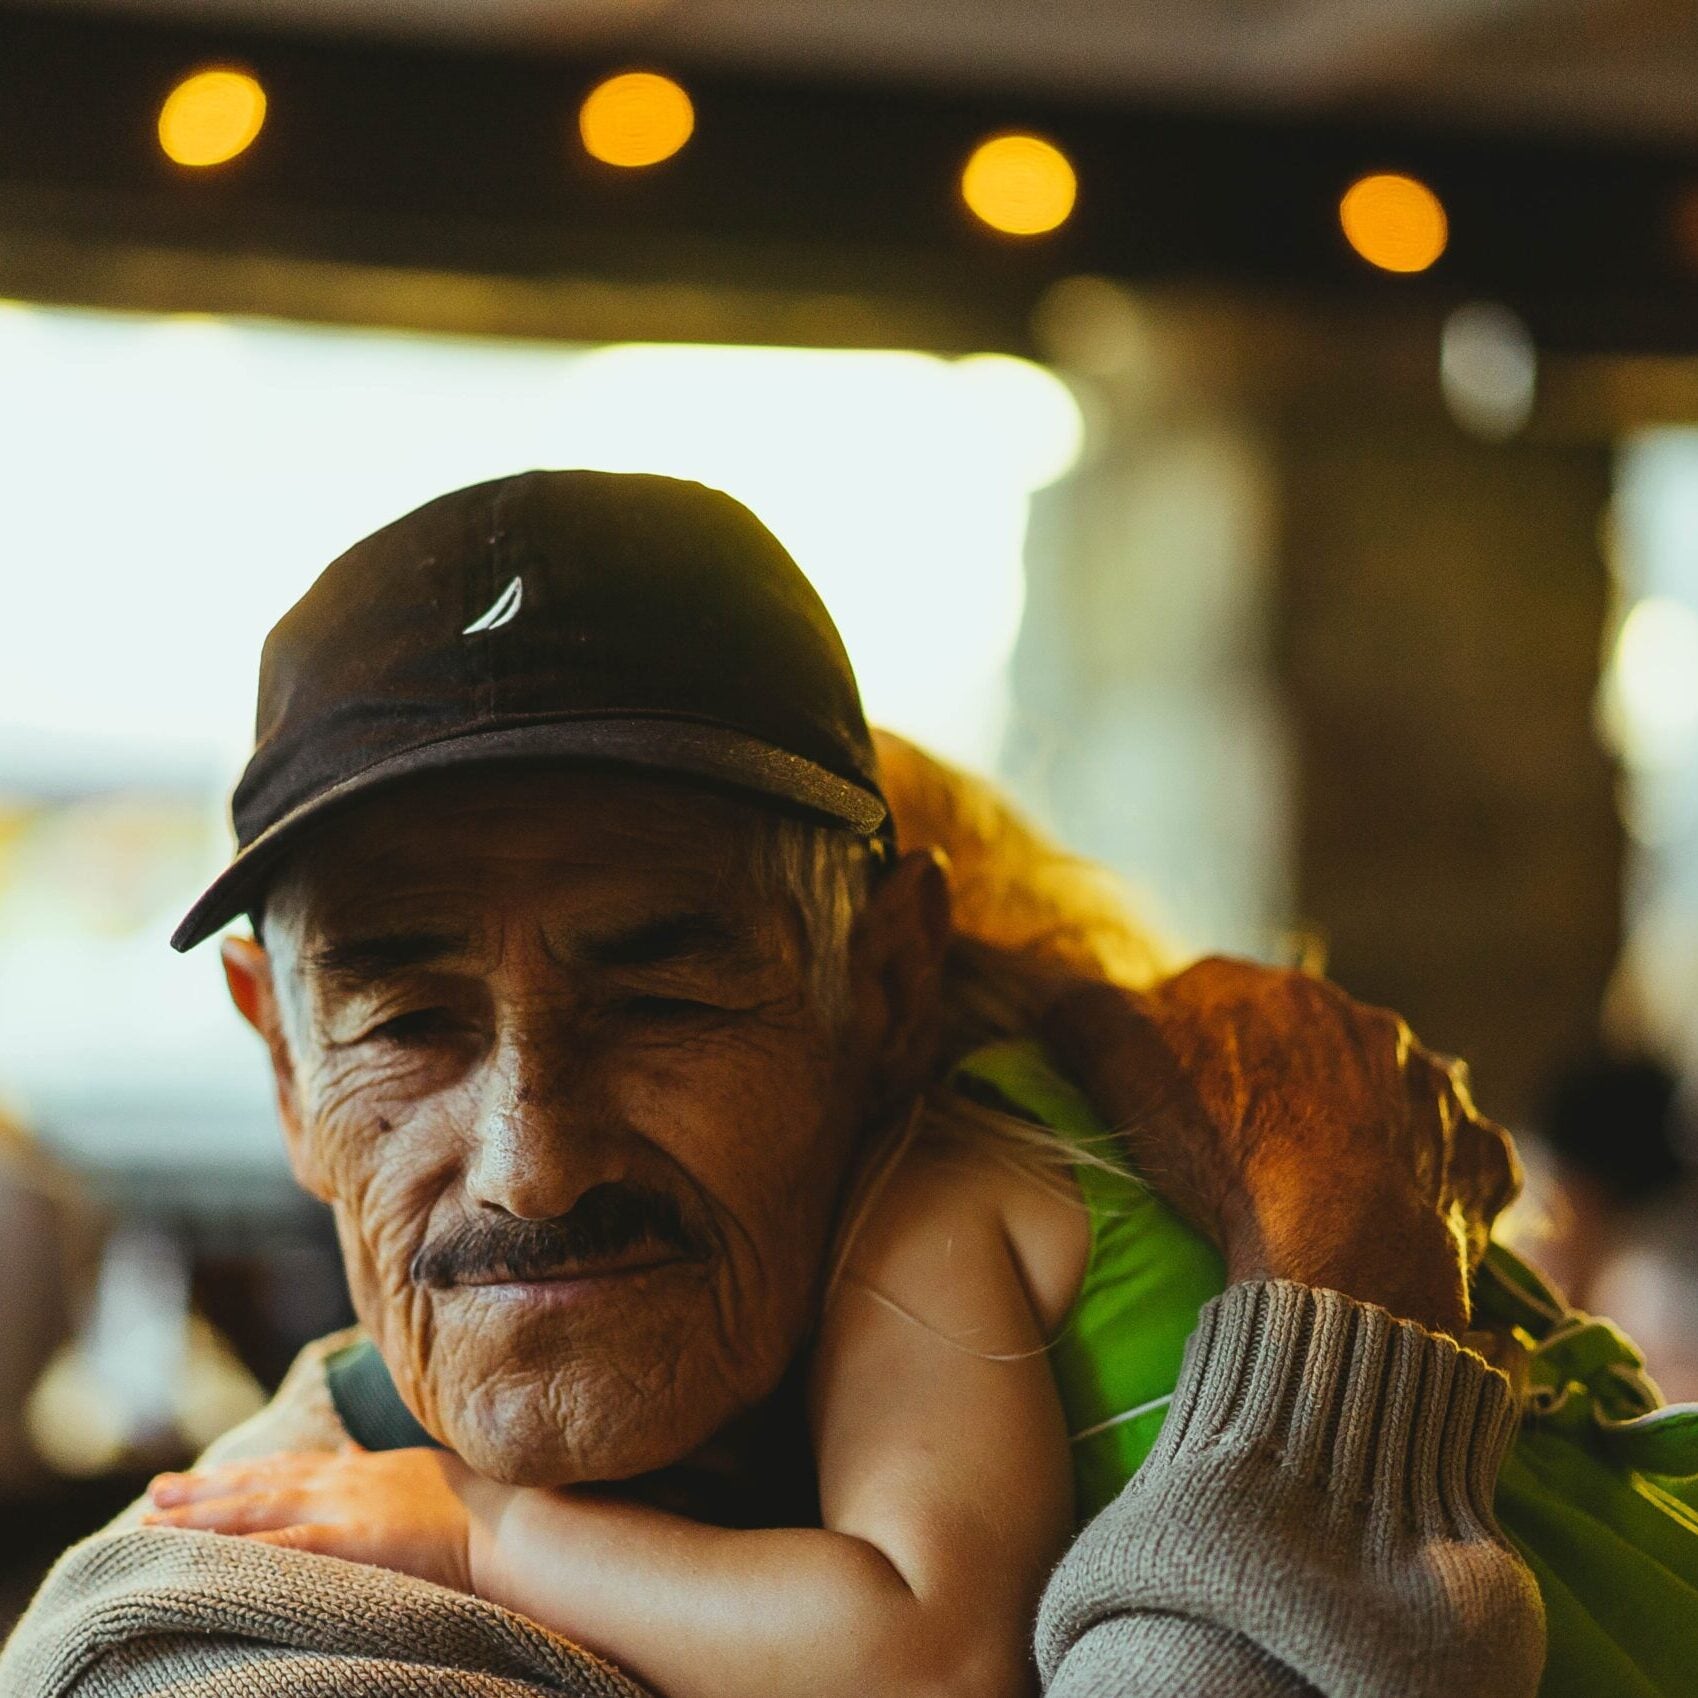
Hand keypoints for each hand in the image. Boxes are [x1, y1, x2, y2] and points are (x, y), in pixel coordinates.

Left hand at [143, 1444, 480, 1592]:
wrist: (503, 1518)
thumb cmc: (474, 1499)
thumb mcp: (420, 1468)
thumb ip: (377, 1463)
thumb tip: (351, 1450)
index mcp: (357, 1470)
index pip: (285, 1468)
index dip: (240, 1473)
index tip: (200, 1477)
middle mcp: (339, 1482)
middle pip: (257, 1484)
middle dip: (203, 1491)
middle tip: (154, 1492)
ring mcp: (340, 1509)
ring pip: (254, 1512)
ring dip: (200, 1517)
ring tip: (152, 1522)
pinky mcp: (347, 1540)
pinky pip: (281, 1548)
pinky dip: (240, 1551)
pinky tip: (204, 1558)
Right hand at [1040, 957, 1519, 1336]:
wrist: (1343, 1253)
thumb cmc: (1224, 1154)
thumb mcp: (1120, 1066)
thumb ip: (1079, 1011)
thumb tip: (1050, 989)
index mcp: (1276, 992)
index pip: (1216, 994)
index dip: (1185, 1040)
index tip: (1170, 1094)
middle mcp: (1364, 1022)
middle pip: (1307, 1037)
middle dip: (1281, 1072)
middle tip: (1243, 1142)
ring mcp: (1433, 1089)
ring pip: (1387, 1088)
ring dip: (1360, 1116)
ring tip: (1322, 1180)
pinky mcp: (1478, 1156)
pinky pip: (1451, 1156)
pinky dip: (1427, 1174)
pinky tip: (1397, 1209)